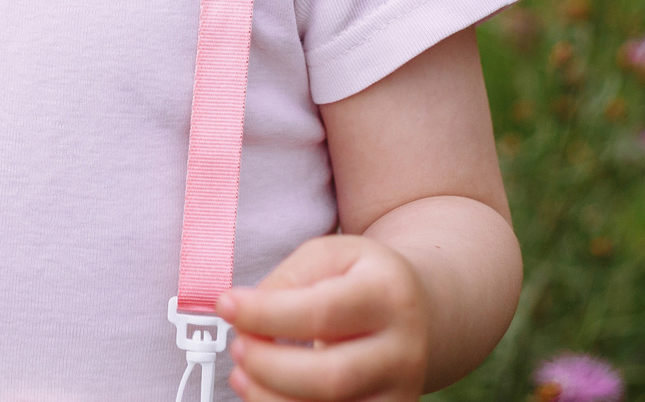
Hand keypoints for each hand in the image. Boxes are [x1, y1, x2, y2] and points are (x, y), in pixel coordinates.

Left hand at [218, 235, 430, 401]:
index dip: (265, 314)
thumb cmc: (360, 281)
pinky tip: (262, 393)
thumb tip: (245, 316)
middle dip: (268, 366)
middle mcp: (404, 350)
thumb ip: (288, 279)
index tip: (225, 305)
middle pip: (330, 377)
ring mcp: (401, 392)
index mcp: (388, 294)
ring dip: (270, 398)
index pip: (321, 312)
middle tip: (236, 346)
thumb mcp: (330, 256)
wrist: (419, 314)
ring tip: (242, 372)